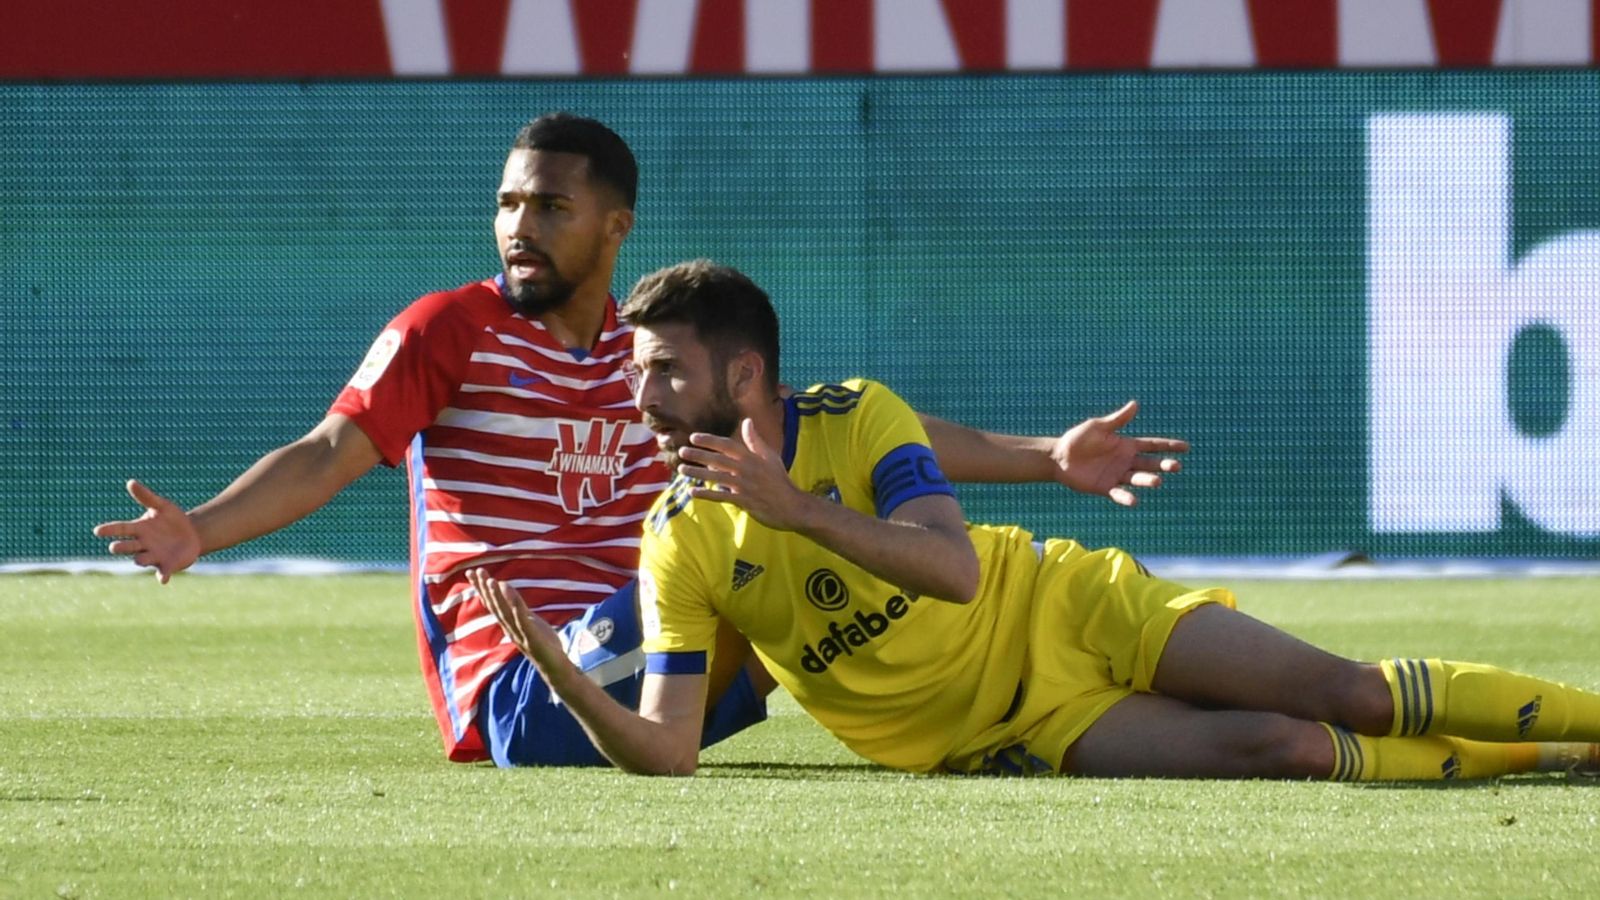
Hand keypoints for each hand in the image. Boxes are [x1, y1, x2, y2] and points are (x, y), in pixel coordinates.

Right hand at [91, 479, 201, 582]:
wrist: (192, 534)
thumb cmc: (172, 519)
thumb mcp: (162, 506)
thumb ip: (146, 497)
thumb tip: (130, 482)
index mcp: (139, 529)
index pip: (120, 528)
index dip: (109, 530)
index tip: (97, 530)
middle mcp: (142, 544)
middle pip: (127, 546)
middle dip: (121, 547)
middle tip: (114, 547)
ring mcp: (153, 556)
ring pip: (141, 560)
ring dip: (140, 559)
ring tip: (139, 558)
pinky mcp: (167, 565)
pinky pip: (162, 573)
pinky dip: (161, 576)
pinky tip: (163, 579)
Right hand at [466, 568, 566, 671]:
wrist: (555, 668)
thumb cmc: (543, 644)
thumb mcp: (530, 622)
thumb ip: (518, 608)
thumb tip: (508, 591)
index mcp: (509, 624)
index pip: (492, 603)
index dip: (481, 588)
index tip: (471, 572)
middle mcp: (510, 629)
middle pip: (494, 606)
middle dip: (484, 589)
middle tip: (475, 571)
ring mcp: (520, 635)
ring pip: (505, 613)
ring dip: (497, 597)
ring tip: (490, 580)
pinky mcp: (533, 640)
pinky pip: (523, 622)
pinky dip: (516, 608)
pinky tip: (512, 597)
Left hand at [677, 419, 811, 531]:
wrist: (792, 505)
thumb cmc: (779, 480)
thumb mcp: (770, 457)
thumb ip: (755, 440)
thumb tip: (747, 421)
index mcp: (752, 457)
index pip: (727, 445)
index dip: (709, 440)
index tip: (694, 437)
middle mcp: (746, 469)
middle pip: (718, 460)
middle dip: (698, 455)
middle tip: (682, 452)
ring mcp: (744, 486)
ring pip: (716, 477)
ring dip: (698, 473)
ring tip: (682, 469)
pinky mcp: (743, 501)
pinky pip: (721, 496)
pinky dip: (706, 494)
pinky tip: (693, 492)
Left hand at [1052, 401, 1187, 506]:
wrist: (1059, 456)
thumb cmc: (1078, 439)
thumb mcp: (1098, 426)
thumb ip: (1117, 420)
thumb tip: (1135, 404)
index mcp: (1127, 445)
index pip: (1153, 445)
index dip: (1168, 446)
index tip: (1186, 447)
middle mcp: (1126, 461)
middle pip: (1150, 463)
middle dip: (1164, 464)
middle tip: (1175, 466)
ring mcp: (1117, 475)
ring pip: (1137, 478)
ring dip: (1147, 480)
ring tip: (1157, 482)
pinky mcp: (1105, 488)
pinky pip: (1119, 494)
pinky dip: (1127, 498)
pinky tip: (1134, 501)